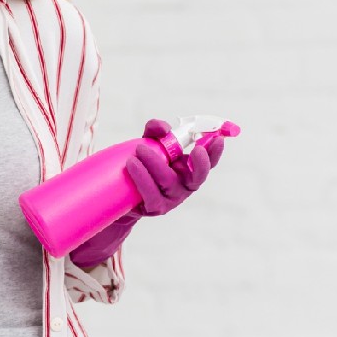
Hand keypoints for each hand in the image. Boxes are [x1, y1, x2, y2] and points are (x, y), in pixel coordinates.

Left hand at [70, 119, 226, 268]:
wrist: (120, 193)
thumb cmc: (141, 165)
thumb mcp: (149, 144)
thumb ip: (156, 131)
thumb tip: (163, 128)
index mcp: (189, 170)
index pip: (208, 163)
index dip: (215, 153)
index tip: (217, 139)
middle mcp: (184, 186)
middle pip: (197, 177)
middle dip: (197, 162)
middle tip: (183, 144)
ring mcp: (170, 199)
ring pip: (169, 181)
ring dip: (155, 163)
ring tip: (138, 149)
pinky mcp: (153, 207)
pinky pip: (150, 194)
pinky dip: (141, 177)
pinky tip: (131, 164)